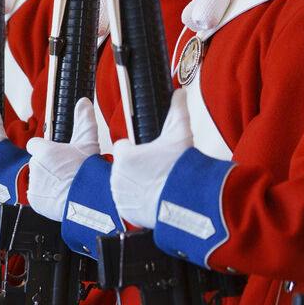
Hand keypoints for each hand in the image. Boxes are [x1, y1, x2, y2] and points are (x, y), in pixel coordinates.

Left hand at [25, 98, 100, 221]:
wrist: (89, 199)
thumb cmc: (88, 172)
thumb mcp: (88, 142)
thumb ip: (84, 120)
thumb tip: (83, 102)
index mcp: (44, 151)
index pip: (34, 145)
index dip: (45, 149)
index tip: (55, 155)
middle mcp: (34, 166)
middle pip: (36, 162)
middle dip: (47, 166)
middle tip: (63, 172)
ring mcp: (33, 183)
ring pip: (35, 179)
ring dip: (46, 181)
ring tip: (63, 185)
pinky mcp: (34, 200)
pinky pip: (36, 195)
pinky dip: (44, 196)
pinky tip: (58, 195)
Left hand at [110, 89, 194, 227]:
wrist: (186, 202)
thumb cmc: (181, 169)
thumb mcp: (180, 134)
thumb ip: (176, 111)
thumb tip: (178, 93)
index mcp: (124, 156)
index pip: (122, 148)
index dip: (136, 150)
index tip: (148, 154)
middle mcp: (116, 176)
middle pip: (123, 167)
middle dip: (136, 167)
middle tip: (155, 170)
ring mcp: (119, 195)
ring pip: (123, 185)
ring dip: (135, 184)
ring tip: (155, 185)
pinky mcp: (125, 211)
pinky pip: (127, 203)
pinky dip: (137, 201)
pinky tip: (152, 198)